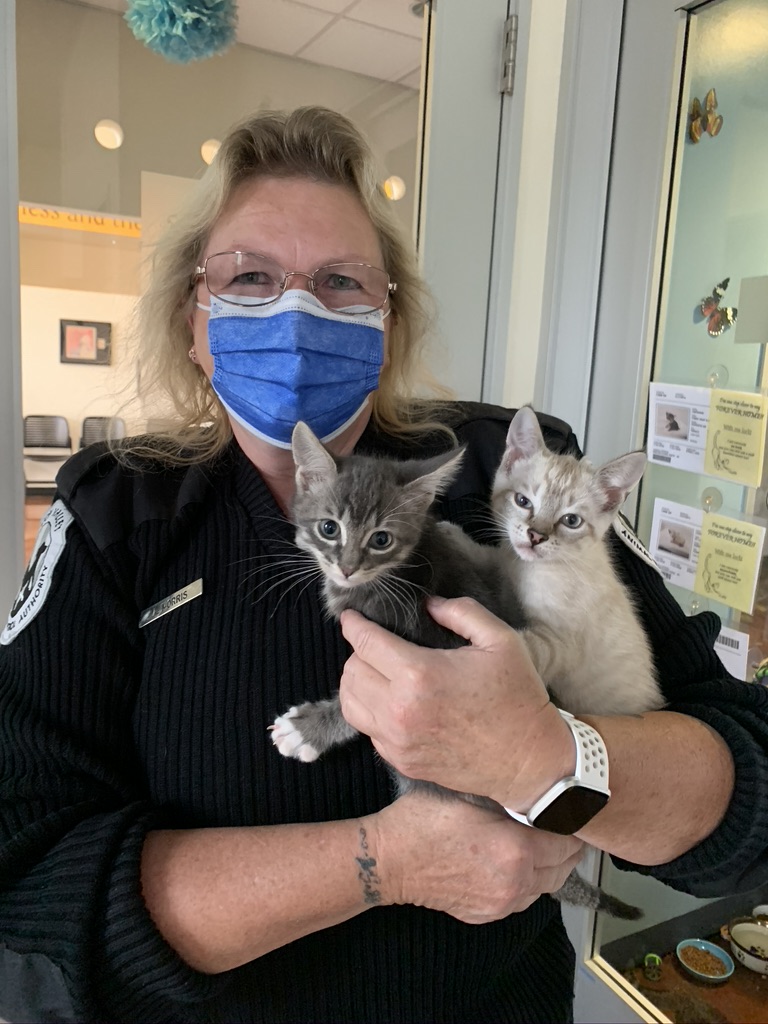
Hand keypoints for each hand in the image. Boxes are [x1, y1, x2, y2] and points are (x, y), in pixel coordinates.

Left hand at [339, 596, 573, 809]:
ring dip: (358, 683)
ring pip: (350, 703)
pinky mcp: (401, 761)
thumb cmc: (518, 697)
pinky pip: (367, 730)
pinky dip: (371, 711)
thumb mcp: (500, 641)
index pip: (365, 642)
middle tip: (376, 645)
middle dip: (359, 652)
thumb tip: (428, 604)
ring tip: (377, 672)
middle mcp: (400, 710)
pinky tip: (393, 702)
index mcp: (420, 674)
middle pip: (351, 671)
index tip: (352, 616)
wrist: (530, 761)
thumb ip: (461, 612)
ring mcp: (397, 740)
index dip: (354, 624)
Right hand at [368, 790, 584, 923]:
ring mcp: (501, 904)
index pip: (565, 841)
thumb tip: (533, 788)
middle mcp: (515, 883)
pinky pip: (523, 900)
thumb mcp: (468, 793)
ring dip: (551, 867)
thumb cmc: (423, 821)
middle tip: (567, 827)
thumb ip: (506, 796)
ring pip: (545, 888)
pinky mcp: (486, 914)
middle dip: (568, 847)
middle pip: (562, 868)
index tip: (572, 810)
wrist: (390, 860)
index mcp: (516, 850)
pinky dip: (530, 883)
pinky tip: (520, 864)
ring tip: (548, 845)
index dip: (571, 823)